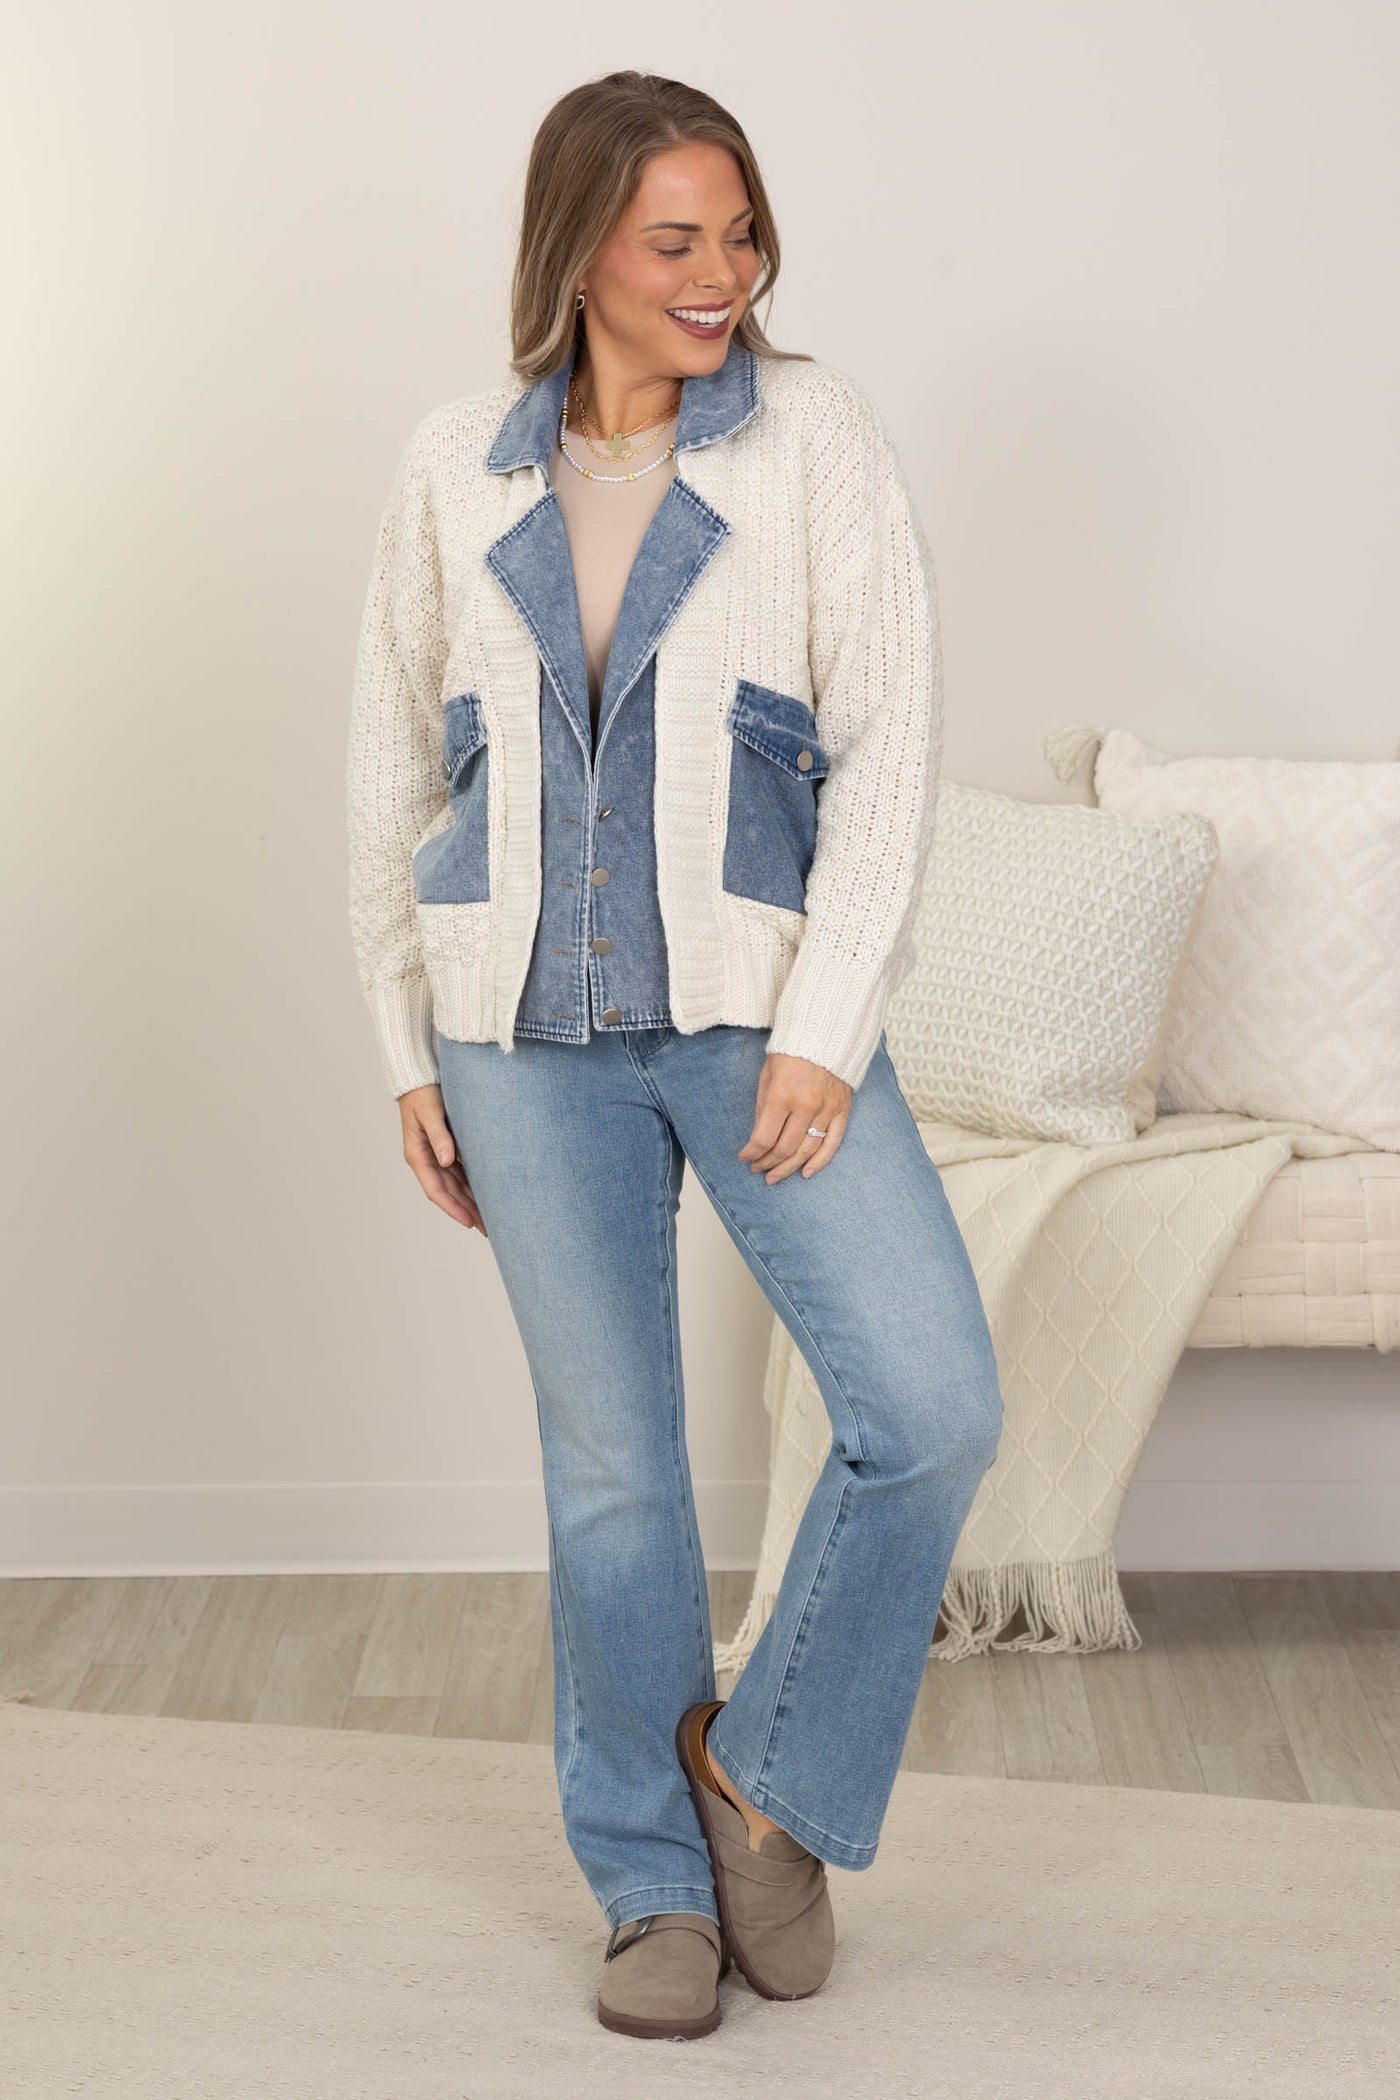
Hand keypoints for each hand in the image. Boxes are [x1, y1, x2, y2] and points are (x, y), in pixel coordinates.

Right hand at [397, 1084, 487, 1233]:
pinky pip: (460, 1173)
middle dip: (467, 1212)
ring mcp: (436, 1155)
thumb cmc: (423, 1094)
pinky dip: (472, 1185)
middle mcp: (427, 1159)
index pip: (436, 1190)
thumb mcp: (431, 1114)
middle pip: (449, 1193)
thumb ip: (439, 1136)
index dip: (453, 1208)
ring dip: (471, 1202)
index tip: (470, 1222)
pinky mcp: (446, 1147)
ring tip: (491, 1219)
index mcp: (418, 1156)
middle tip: (488, 1230)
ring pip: (456, 1186)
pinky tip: (487, 1194)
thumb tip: (447, 1161)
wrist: (419, 1078)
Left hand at [739, 1053, 850, 1183]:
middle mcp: (806, 1105)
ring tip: (775, 1176)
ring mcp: (827, 1109)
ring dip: (789, 1167)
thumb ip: (763, 1109)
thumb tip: (759, 1139)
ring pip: (807, 1150)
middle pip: (785, 1148)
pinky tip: (806, 1173)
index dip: (752, 1152)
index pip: (764, 1137)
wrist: (825, 1034)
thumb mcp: (767, 1076)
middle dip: (768, 1162)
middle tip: (758, 1169)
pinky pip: (832, 1143)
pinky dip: (820, 1162)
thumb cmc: (790, 1053)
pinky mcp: (842, 1110)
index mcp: (782, 1095)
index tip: (744, 1157)